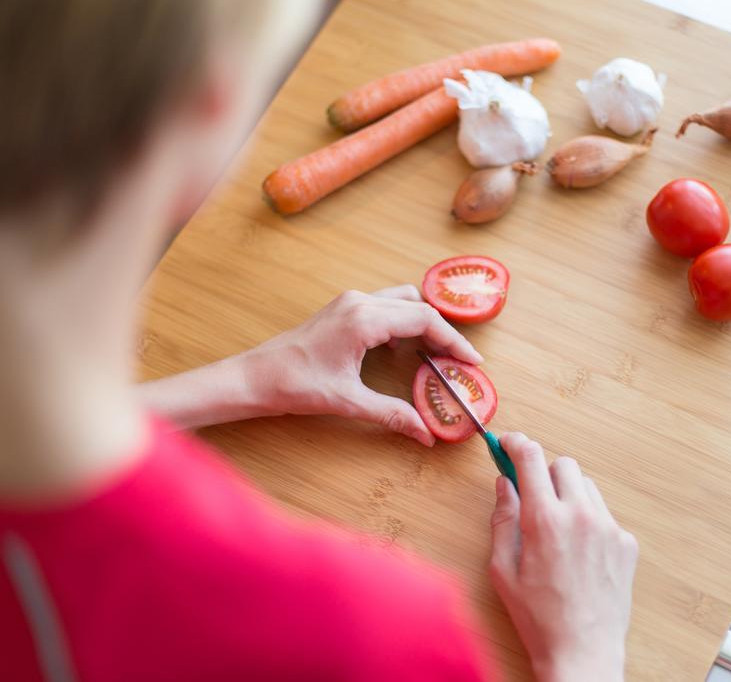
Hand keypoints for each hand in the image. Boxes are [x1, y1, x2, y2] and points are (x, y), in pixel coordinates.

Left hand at [244, 285, 481, 445]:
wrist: (253, 377)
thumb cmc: (294, 386)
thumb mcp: (349, 402)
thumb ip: (393, 414)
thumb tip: (426, 434)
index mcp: (364, 319)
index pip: (424, 320)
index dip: (454, 341)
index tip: (472, 362)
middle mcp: (360, 302)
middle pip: (419, 306)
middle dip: (444, 333)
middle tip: (461, 361)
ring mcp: (350, 302)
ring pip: (403, 300)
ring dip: (424, 323)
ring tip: (438, 353)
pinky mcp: (343, 309)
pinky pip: (386, 306)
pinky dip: (404, 322)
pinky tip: (403, 349)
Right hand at [489, 433, 638, 681]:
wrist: (583, 651)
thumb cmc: (538, 617)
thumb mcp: (503, 570)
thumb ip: (503, 520)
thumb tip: (504, 484)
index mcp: (545, 520)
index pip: (531, 458)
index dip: (516, 443)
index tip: (508, 443)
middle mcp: (581, 516)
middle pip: (564, 464)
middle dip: (545, 473)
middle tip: (533, 497)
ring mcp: (609, 528)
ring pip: (587, 487)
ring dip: (568, 495)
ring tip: (557, 530)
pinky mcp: (626, 543)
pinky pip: (604, 515)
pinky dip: (589, 521)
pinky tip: (579, 553)